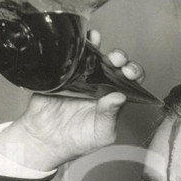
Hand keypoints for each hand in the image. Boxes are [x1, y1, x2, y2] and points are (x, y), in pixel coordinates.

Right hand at [0, 30, 144, 169]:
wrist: (47, 141)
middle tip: (115, 60)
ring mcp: (81, 76)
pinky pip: (70, 56)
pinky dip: (76, 44)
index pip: (130, 80)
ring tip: (97, 41)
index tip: (130, 72)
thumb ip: (111, 116)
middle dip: (118, 57)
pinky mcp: (62, 73)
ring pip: (93, 55)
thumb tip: (119, 97)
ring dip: (98, 44)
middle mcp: (101, 84)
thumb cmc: (79, 140)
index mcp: (114, 97)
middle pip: (114, 64)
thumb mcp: (101, 133)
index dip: (133, 72)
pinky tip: (81, 39)